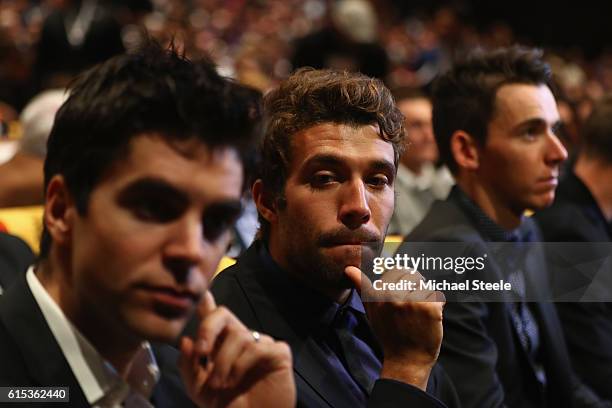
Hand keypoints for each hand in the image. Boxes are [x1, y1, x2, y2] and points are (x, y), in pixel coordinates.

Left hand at [179, 291, 295, 407]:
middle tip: (200, 352)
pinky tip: (238, 380)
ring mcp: (261, 344)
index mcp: (222, 345)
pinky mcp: (279, 353)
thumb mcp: (199, 389)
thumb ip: (189, 365)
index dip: (208, 304)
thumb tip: (186, 340)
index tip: (202, 294)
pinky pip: (257, 348)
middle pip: (224, 315)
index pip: (214, 318)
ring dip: (223, 362)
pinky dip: (242, 365)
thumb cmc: (228, 406)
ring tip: (219, 384)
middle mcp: (242, 340)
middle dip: (207, 330)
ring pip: (239, 336)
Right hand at [345, 266, 444, 390]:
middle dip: (416, 287)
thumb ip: (361, 287)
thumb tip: (349, 269)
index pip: (396, 270)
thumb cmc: (389, 335)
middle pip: (413, 275)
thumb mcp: (370, 310)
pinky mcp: (429, 308)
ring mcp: (412, 301)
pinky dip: (437, 305)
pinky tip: (429, 319)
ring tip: (419, 314)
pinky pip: (437, 296)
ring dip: (426, 297)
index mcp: (378, 294)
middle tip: (413, 307)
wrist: (406, 361)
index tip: (403, 296)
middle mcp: (393, 296)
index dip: (403, 281)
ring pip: (426, 285)